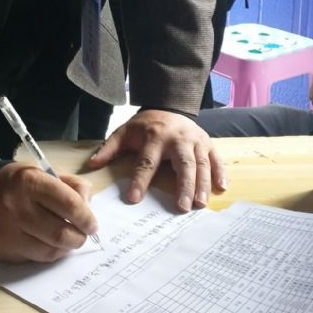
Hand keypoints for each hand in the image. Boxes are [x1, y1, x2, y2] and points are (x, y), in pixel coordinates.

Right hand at [0, 162, 96, 262]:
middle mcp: (17, 208)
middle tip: (82, 235)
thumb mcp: (43, 173)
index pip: (69, 204)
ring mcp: (8, 232)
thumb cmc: (18, 183)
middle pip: (61, 233)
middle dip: (79, 237)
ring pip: (50, 251)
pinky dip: (48, 253)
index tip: (92, 224)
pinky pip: (35, 258)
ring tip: (67, 240)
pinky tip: (48, 244)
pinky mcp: (2, 250)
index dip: (86, 217)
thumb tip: (88, 209)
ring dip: (65, 248)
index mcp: (29, 182)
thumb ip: (70, 186)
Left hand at [87, 110, 226, 211]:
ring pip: (201, 163)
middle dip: (183, 185)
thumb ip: (109, 148)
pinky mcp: (208, 143)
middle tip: (182, 207)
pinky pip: (216, 159)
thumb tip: (91, 165)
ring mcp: (196, 141)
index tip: (134, 199)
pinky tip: (221, 188)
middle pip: (183, 164)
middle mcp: (178, 139)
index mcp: (154, 137)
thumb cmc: (145, 125)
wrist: (169, 105)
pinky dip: (220, 173)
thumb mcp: (124, 132)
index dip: (140, 180)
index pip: (146, 161)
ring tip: (200, 204)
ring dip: (202, 184)